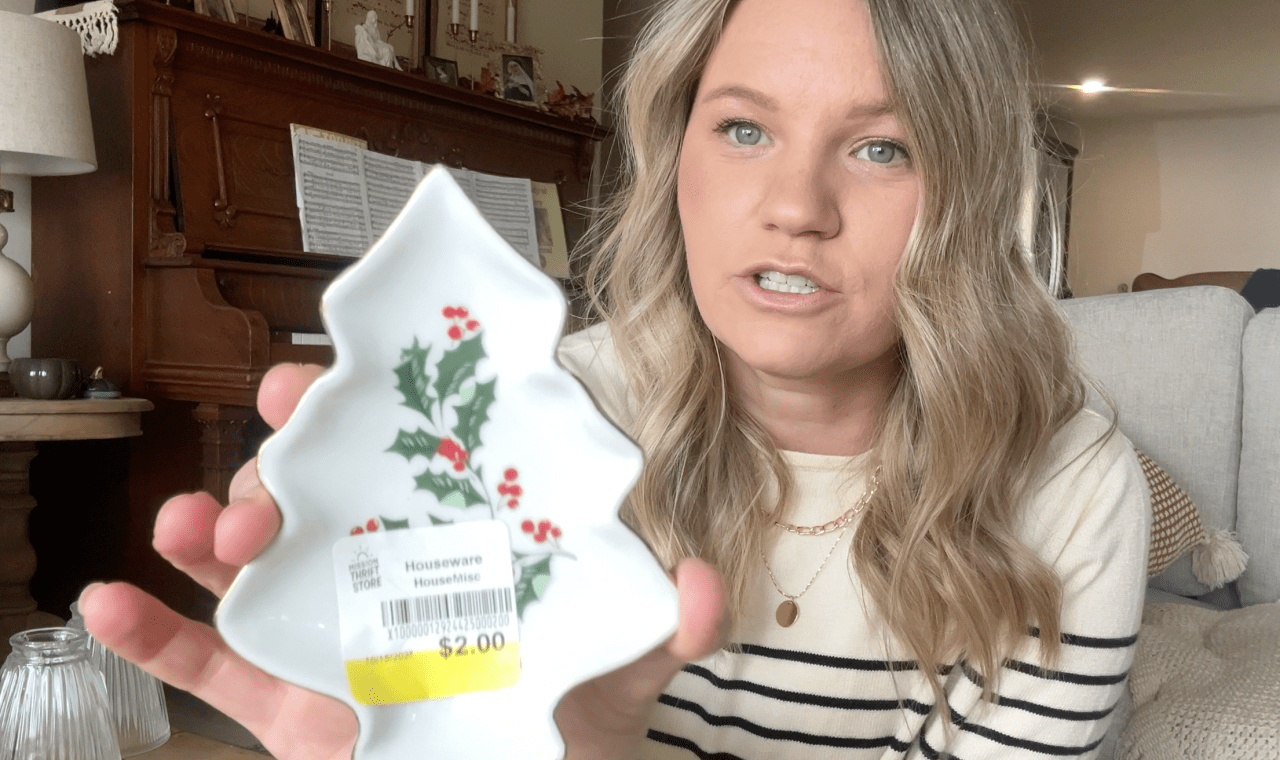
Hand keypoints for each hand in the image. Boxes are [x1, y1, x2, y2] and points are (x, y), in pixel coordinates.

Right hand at [78, 363, 725, 759]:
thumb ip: (667, 620)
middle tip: (274, 460)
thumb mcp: (626, 654)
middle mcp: (380, 566)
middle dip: (276, 465)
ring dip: (203, 529)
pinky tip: (107, 601)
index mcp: (450, 533)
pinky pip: (206, 664)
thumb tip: (705, 584)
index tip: (319, 377)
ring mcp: (325, 628)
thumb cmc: (570, 702)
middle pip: (311, 494)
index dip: (352, 405)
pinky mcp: (284, 702)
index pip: (395, 449)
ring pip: (248, 565)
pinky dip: (152, 635)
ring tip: (184, 522)